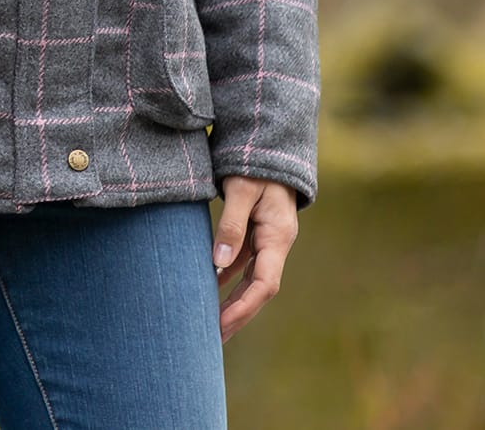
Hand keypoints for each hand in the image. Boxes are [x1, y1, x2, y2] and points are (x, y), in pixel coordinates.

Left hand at [213, 176, 300, 338]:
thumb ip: (230, 223)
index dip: (244, 307)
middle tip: (212, 339)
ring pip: (249, 279)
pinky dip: (225, 278)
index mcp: (278, 237)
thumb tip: (218, 262)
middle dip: (237, 315)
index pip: (265, 283)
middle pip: (258, 289)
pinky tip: (206, 289)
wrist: (268, 144)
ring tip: (208, 325)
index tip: (222, 325)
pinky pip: (240, 263)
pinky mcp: (254, 233)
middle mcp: (275, 243)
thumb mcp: (241, 189)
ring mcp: (266, 239)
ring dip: (231, 301)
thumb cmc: (254, 163)